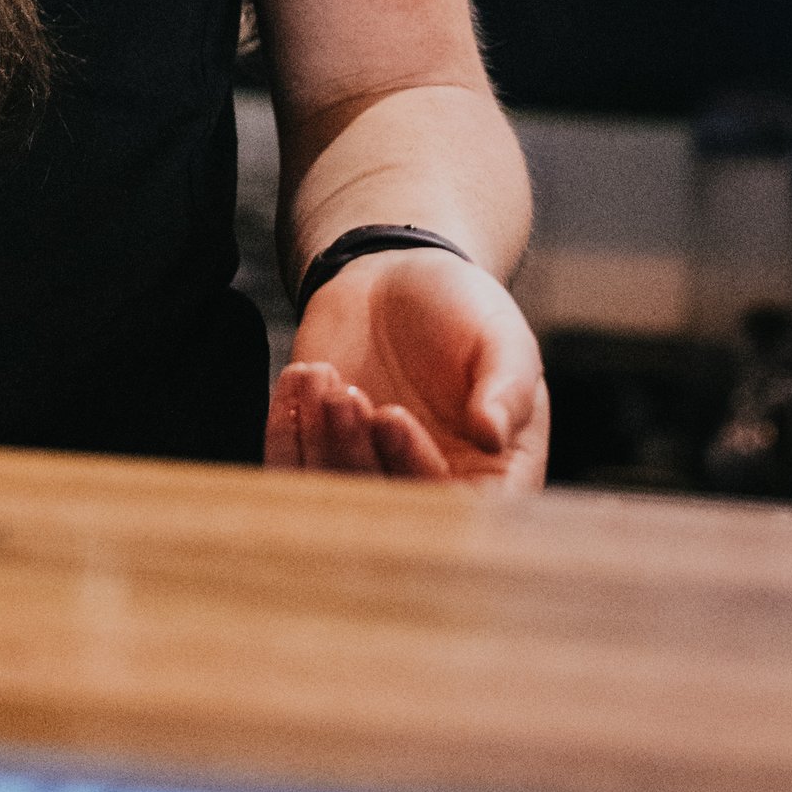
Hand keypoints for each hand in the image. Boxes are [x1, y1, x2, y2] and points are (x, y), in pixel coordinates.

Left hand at [267, 249, 548, 487]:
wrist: (401, 280)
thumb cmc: (466, 313)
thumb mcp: (503, 340)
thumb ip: (507, 387)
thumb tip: (494, 433)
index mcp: (489, 480)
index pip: (454, 509)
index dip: (418, 473)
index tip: (393, 417)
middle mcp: (427, 490)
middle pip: (385, 511)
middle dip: (357, 457)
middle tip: (348, 396)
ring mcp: (369, 475)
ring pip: (332, 494)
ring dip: (318, 443)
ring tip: (321, 377)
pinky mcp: (318, 455)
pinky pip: (290, 468)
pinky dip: (285, 432)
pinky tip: (299, 379)